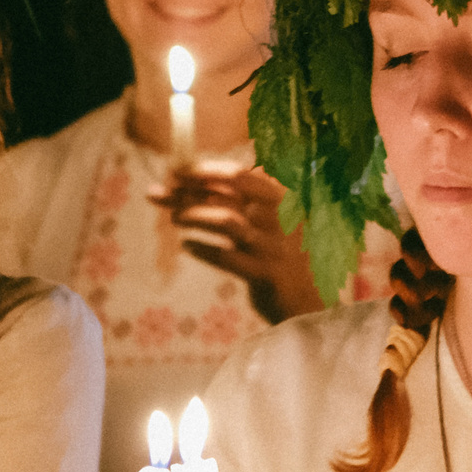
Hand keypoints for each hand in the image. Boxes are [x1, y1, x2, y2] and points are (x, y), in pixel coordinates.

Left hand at [152, 161, 325, 321]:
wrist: (308, 301)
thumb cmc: (278, 254)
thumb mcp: (267, 221)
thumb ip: (238, 200)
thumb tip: (191, 180)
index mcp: (284, 197)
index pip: (240, 174)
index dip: (204, 170)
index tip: (176, 171)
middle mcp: (283, 216)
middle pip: (233, 189)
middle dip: (194, 187)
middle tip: (163, 192)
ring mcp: (275, 245)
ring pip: (227, 220)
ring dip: (195, 215)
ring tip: (175, 218)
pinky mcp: (266, 274)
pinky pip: (227, 257)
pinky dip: (203, 249)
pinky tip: (187, 245)